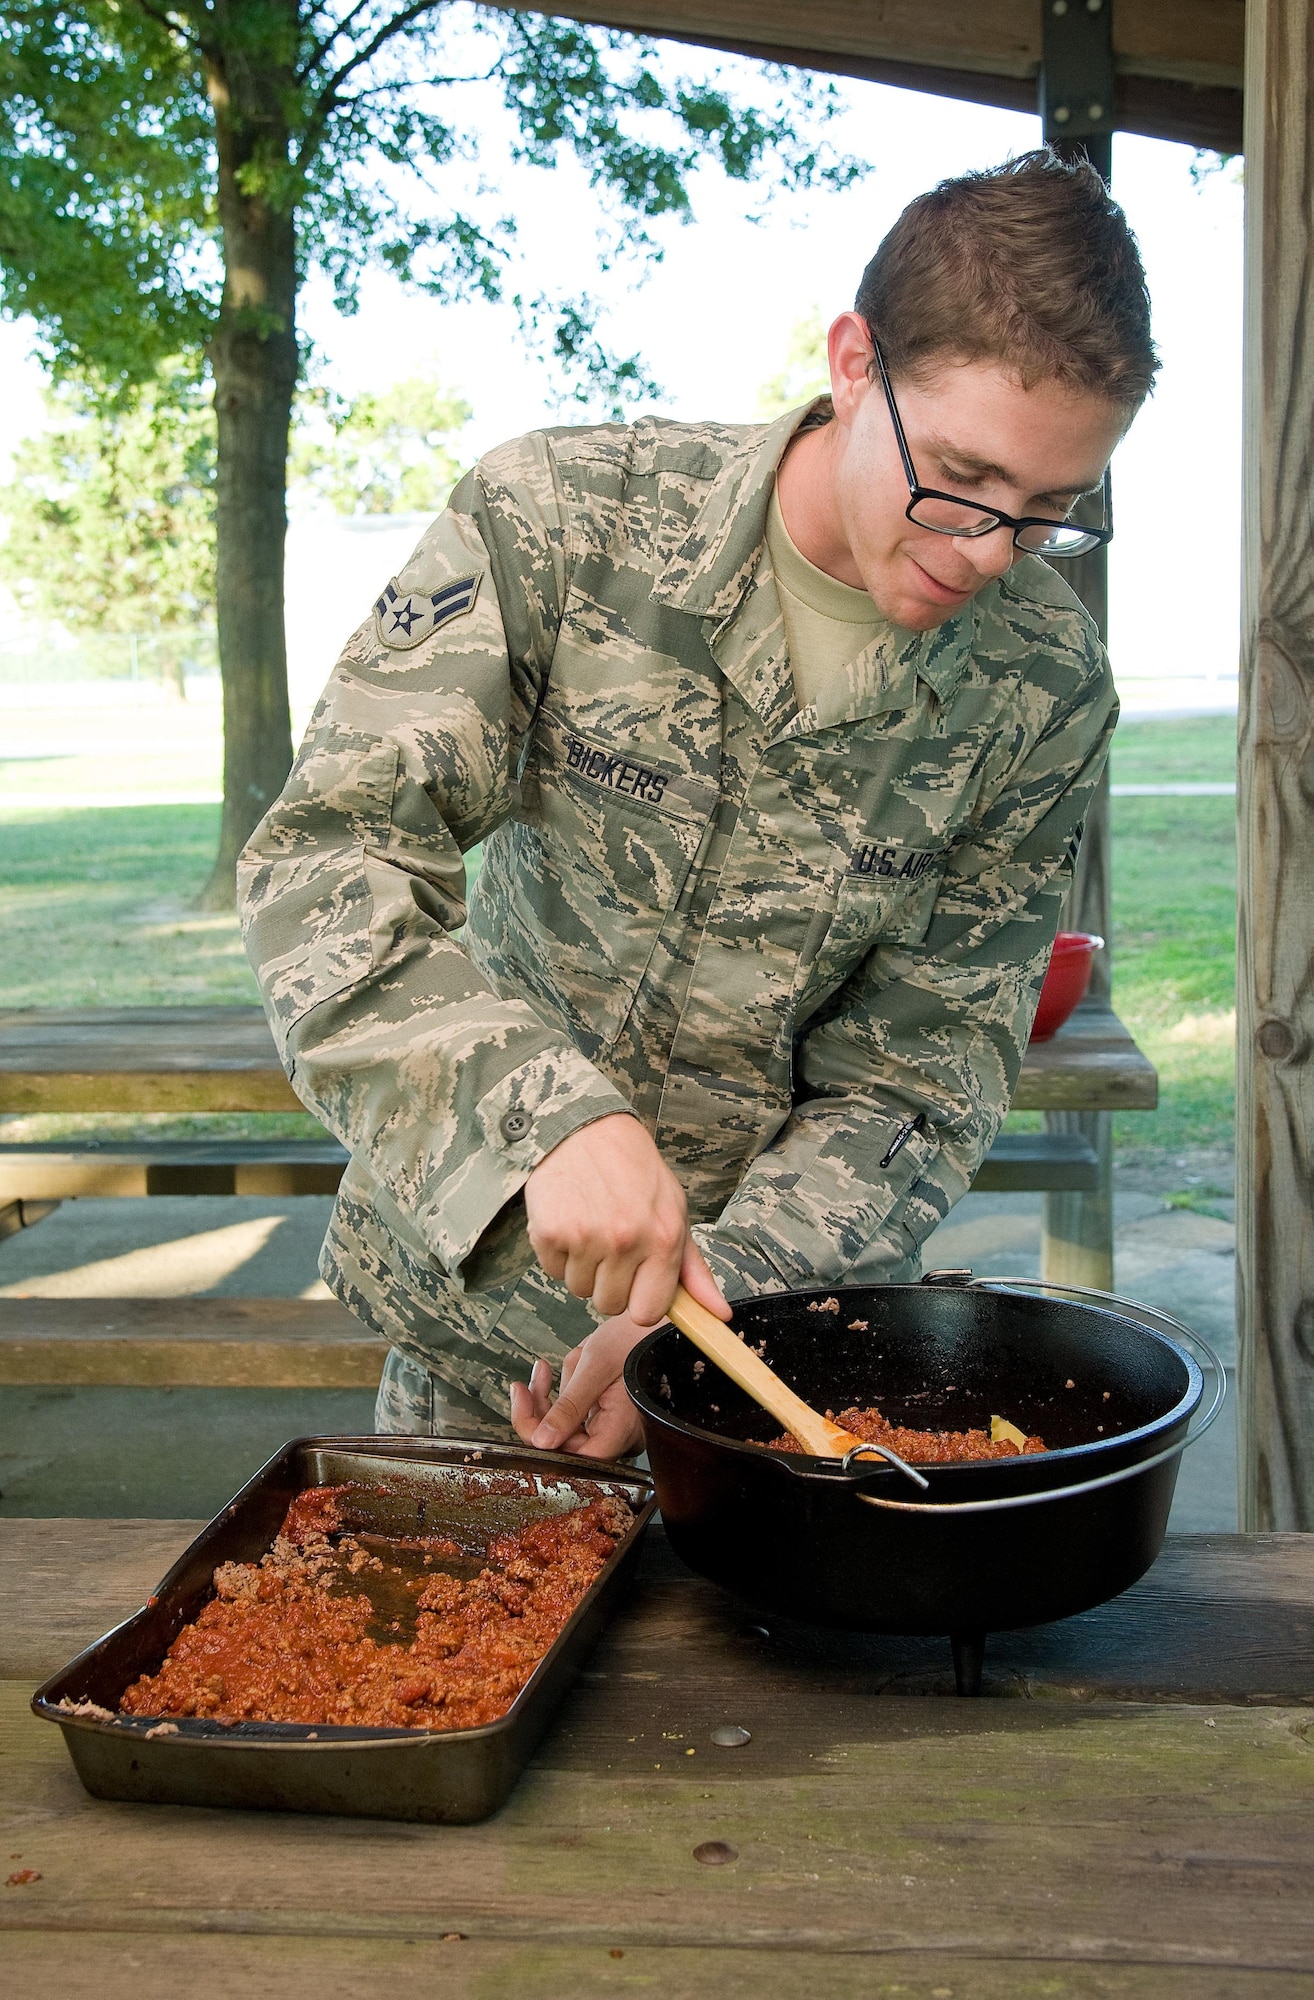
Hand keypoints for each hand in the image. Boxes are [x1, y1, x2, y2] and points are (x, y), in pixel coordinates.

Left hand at [509, 1247, 730, 1460]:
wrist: (660, 1318)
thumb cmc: (638, 1335)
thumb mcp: (596, 1365)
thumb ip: (569, 1407)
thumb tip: (541, 1442)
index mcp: (622, 1430)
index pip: (573, 1456)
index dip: (542, 1438)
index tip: (522, 1405)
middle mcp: (619, 1437)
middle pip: (565, 1443)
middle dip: (539, 1413)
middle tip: (521, 1385)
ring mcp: (613, 1427)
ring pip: (565, 1428)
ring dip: (547, 1399)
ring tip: (542, 1369)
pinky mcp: (607, 1415)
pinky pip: (575, 1414)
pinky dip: (559, 1393)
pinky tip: (549, 1371)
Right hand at [524, 1112, 721, 1326]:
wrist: (585, 1128)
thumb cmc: (635, 1171)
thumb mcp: (674, 1211)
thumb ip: (694, 1270)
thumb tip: (720, 1316)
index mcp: (664, 1238)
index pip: (647, 1312)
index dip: (640, 1299)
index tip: (637, 1281)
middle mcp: (625, 1241)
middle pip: (609, 1305)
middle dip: (609, 1282)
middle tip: (611, 1244)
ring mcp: (585, 1238)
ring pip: (579, 1290)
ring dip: (583, 1267)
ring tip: (591, 1227)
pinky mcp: (549, 1232)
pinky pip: (552, 1271)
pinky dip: (558, 1253)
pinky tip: (570, 1220)